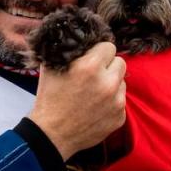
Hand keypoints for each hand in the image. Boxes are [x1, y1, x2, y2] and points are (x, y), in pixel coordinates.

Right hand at [27, 42, 125, 159]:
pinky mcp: (120, 117)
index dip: (99, 52)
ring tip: (93, 93)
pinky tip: (96, 108)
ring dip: (111, 84)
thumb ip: (68, 49)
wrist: (51, 135)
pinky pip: (121, 101)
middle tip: (94, 75)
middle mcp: (107, 83)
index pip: (109, 46)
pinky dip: (111, 102)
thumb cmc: (49, 98)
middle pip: (120, 62)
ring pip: (122, 82)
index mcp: (90, 66)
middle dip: (108, 66)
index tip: (91, 59)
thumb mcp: (51, 67)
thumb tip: (79, 36)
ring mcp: (116, 101)